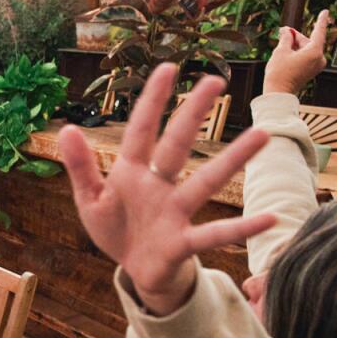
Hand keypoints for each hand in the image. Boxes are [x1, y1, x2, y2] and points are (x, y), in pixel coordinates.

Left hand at [58, 64, 275, 315]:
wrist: (134, 269)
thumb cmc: (116, 228)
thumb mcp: (90, 199)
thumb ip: (80, 167)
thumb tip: (67, 129)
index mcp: (131, 172)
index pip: (141, 130)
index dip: (152, 101)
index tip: (169, 68)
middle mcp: (158, 185)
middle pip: (176, 145)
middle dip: (192, 114)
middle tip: (216, 81)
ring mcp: (174, 211)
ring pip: (206, 181)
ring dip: (232, 160)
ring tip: (261, 134)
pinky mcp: (183, 241)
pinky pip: (215, 233)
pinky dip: (241, 228)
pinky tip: (270, 219)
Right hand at [264, 10, 328, 95]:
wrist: (278, 93)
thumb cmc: (279, 73)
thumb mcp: (280, 51)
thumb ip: (286, 38)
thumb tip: (286, 31)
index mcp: (314, 52)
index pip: (319, 32)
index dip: (320, 21)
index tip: (325, 11)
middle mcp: (319, 58)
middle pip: (309, 41)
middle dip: (296, 37)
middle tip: (283, 32)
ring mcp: (316, 65)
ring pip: (307, 49)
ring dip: (296, 45)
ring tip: (282, 44)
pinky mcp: (311, 71)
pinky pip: (307, 56)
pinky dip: (298, 52)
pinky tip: (287, 52)